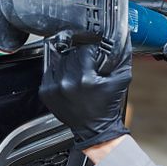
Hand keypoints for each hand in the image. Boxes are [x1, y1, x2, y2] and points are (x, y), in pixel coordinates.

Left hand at [38, 33, 131, 149]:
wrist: (95, 129)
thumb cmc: (107, 105)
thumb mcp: (121, 78)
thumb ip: (121, 56)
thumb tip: (121, 36)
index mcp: (85, 79)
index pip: (84, 49)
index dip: (92, 50)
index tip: (95, 56)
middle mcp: (66, 83)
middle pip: (71, 53)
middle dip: (80, 56)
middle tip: (87, 65)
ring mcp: (53, 88)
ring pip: (60, 60)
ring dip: (69, 63)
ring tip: (78, 73)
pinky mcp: (45, 92)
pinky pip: (50, 71)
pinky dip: (59, 72)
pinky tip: (68, 79)